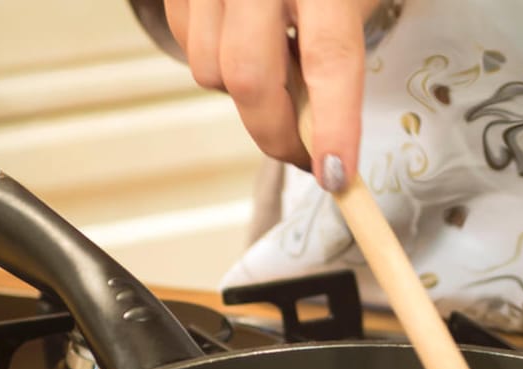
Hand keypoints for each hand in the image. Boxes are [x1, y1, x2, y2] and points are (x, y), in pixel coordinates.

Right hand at [164, 0, 375, 191]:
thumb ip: (336, 59)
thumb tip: (321, 137)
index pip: (329, 58)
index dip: (333, 125)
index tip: (336, 175)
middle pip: (251, 78)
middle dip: (278, 134)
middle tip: (307, 155)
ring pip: (210, 71)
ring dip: (246, 94)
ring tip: (280, 68)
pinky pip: (187, 45)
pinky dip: (217, 62)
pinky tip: (247, 38)